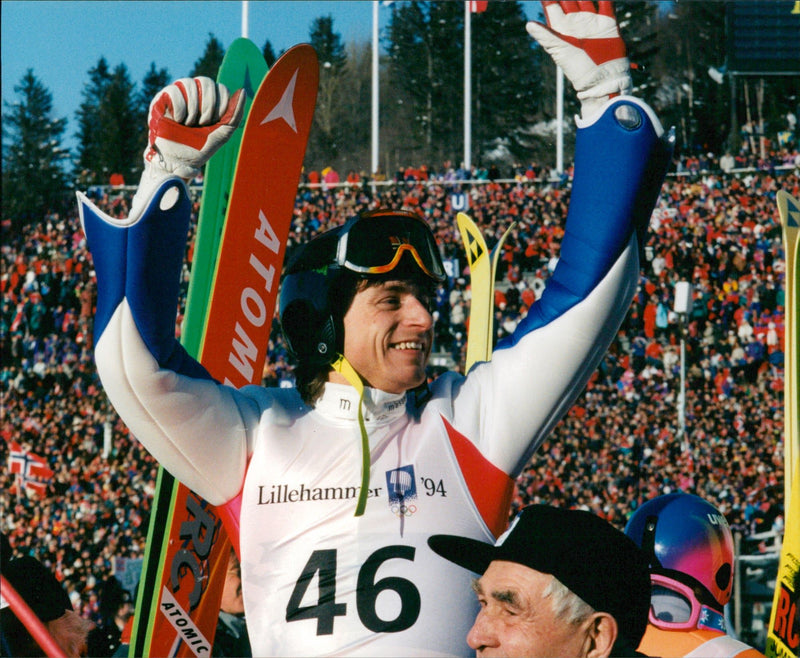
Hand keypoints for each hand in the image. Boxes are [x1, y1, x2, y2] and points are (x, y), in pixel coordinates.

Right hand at [145, 77, 244, 178]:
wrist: (177, 161)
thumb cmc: (199, 149)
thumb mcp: (222, 134)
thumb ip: (234, 115)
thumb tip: (243, 91)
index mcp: (210, 102)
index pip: (221, 88)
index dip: (221, 104)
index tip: (215, 122)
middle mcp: (195, 94)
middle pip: (206, 82)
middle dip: (207, 106)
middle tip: (202, 123)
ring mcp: (178, 94)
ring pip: (189, 83)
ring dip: (193, 109)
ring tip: (188, 124)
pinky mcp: (162, 98)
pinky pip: (174, 90)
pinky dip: (179, 108)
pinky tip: (177, 120)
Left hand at [526, 1, 630, 117]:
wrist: (602, 79)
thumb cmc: (578, 68)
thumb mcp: (560, 51)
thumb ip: (546, 36)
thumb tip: (528, 24)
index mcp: (562, 27)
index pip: (552, 4)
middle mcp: (576, 21)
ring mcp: (591, 20)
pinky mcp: (607, 22)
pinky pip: (606, 2)